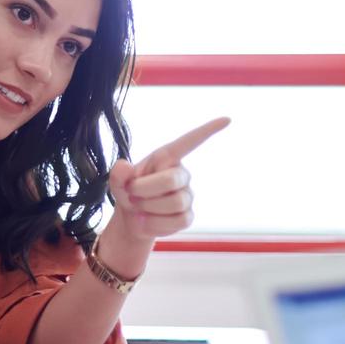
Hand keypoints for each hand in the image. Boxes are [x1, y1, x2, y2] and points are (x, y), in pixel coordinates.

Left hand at [96, 116, 230, 276]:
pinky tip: (147, 221)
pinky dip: (156, 224)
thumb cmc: (128, 192)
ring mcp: (187, 195)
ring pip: (174, 203)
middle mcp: (181, 174)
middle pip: (171, 180)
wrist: (132, 219)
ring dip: (149, 208)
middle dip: (145, 190)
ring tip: (139, 209)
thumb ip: (118, 173)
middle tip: (131, 194)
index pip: (190, 141)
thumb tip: (123, 166)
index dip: (208, 130)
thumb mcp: (117, 181)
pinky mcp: (188, 216)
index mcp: (167, 157)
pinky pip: (177, 221)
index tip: (227, 119)